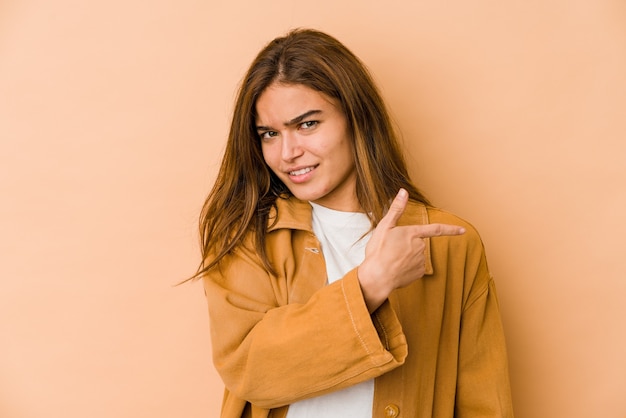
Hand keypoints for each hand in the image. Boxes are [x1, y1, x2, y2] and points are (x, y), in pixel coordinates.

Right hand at [357, 189, 465, 312]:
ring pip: (415, 255)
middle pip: (417, 243)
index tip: (463, 230)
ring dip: (405, 257)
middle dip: (406, 246)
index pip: (436, 229)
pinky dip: (406, 267)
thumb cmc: (378, 251)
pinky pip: (414, 267)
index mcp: (413, 234)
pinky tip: (395, 268)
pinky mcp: (418, 273)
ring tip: (390, 260)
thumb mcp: (385, 226)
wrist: (377, 277)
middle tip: (390, 250)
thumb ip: (396, 209)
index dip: (451, 229)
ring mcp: (421, 261)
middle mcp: (420, 247)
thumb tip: (404, 192)